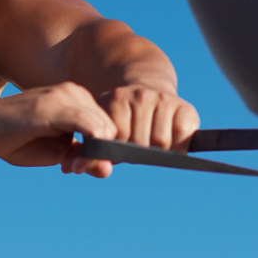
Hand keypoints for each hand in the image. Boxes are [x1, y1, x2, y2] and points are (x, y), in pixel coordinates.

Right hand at [0, 82, 119, 175]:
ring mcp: (64, 95)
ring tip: (67, 166)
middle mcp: (75, 92)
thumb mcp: (56, 154)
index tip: (81, 168)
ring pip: (103, 127)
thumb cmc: (16, 140)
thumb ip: (83, 159)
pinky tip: (73, 160)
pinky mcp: (52, 105)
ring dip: (92, 155)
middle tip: (72, 169)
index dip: (104, 152)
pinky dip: (89, 146)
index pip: (110, 126)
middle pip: (110, 128)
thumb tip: (108, 170)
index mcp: (79, 100)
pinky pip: (87, 124)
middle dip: (99, 156)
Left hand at [63, 85, 200, 175]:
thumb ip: (87, 152)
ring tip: (154, 145)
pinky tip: (173, 143)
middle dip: (139, 152)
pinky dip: (179, 147)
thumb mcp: (104, 129)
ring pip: (161, 143)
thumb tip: (71, 169)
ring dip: (159, 151)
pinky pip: (183, 137)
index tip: (121, 150)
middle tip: (139, 149)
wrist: (149, 88)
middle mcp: (141, 96)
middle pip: (140, 144)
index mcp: (117, 98)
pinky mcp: (186, 109)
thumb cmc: (123, 120)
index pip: (117, 140)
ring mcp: (164, 100)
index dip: (119, 152)